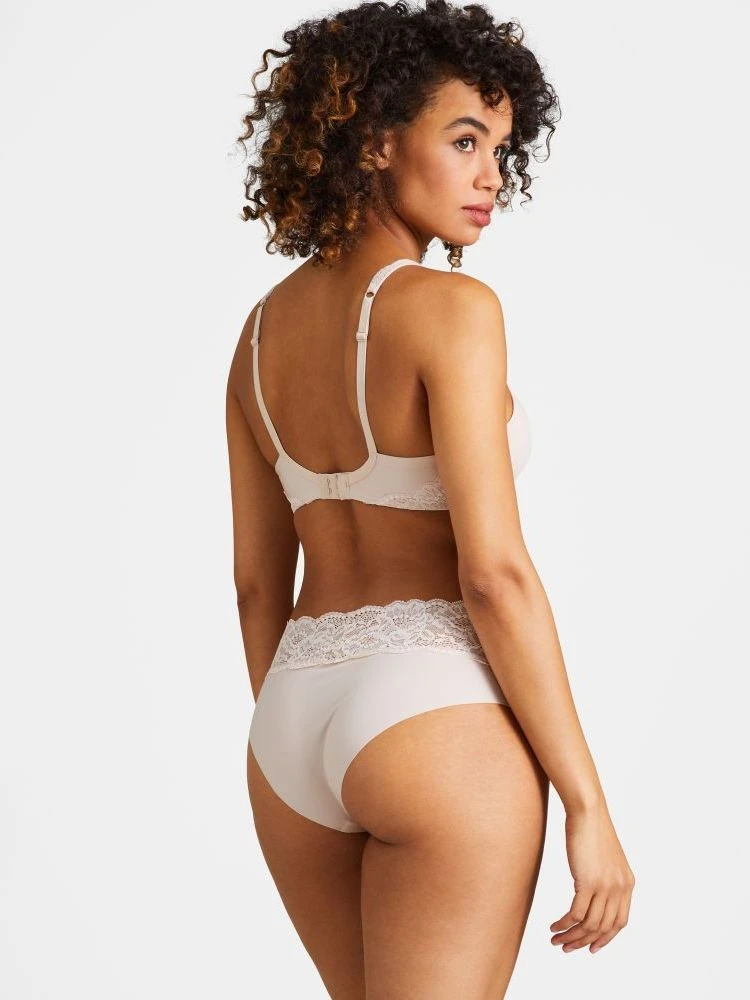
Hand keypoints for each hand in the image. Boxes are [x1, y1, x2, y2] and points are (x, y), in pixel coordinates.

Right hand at [550, 803, 634, 953]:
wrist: (588, 811)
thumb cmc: (592, 828)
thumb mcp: (606, 858)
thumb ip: (605, 877)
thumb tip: (590, 892)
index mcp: (627, 884)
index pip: (619, 922)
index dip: (605, 938)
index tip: (590, 947)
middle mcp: (619, 888)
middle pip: (602, 927)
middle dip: (583, 941)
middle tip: (567, 947)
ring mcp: (605, 887)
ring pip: (589, 924)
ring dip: (571, 936)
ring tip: (556, 939)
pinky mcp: (588, 882)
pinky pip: (576, 914)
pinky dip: (564, 924)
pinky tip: (554, 925)